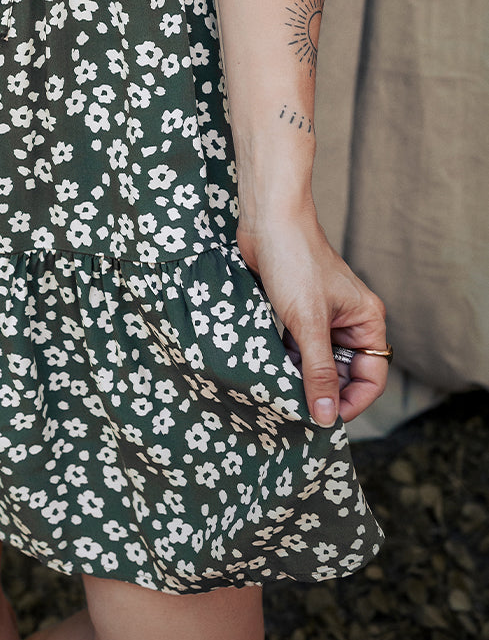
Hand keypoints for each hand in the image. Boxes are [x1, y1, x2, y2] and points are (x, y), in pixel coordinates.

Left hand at [236, 205, 389, 427]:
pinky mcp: (298, 309)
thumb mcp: (307, 322)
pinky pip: (300, 346)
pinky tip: (272, 369)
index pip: (371, 376)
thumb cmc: (294, 261)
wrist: (267, 219)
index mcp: (366, 320)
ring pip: (319, 361)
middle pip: (345, 372)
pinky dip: (289, 359)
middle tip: (298, 409)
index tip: (325, 420)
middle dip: (324, 391)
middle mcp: (350, 320)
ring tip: (282, 392)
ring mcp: (324, 315)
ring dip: (303, 376)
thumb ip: (317, 372)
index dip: (352, 401)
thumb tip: (327, 417)